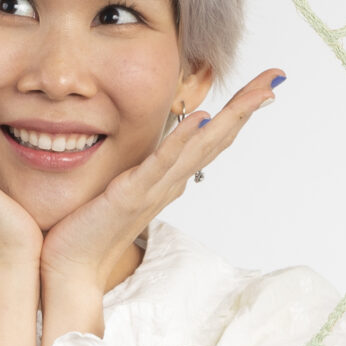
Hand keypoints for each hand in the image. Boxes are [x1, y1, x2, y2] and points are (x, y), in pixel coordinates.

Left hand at [39, 69, 284, 345]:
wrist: (69, 267)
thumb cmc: (87, 229)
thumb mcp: (120, 187)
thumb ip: (139, 167)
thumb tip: (141, 141)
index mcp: (168, 178)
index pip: (210, 138)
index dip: (237, 111)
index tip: (263, 85)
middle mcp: (169, 183)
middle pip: (218, 139)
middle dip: (247, 106)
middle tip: (275, 78)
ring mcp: (153, 189)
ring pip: (200, 148)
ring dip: (230, 117)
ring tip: (257, 92)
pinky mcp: (130, 195)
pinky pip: (161, 164)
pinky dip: (183, 140)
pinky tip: (202, 118)